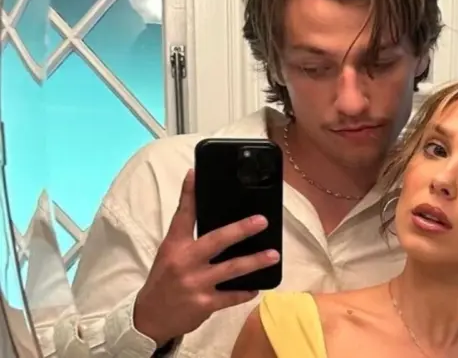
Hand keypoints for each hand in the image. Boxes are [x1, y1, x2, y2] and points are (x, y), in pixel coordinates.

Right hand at [133, 170, 280, 346]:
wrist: (149, 318)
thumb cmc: (164, 280)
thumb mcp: (169, 254)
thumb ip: (188, 237)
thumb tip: (215, 216)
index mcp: (174, 246)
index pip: (183, 215)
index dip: (189, 193)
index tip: (195, 173)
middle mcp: (185, 262)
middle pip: (216, 240)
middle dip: (241, 229)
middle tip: (262, 221)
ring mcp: (195, 284)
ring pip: (231, 269)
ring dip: (255, 261)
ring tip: (273, 255)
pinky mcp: (204, 304)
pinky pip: (231, 296)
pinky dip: (245, 291)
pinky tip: (257, 286)